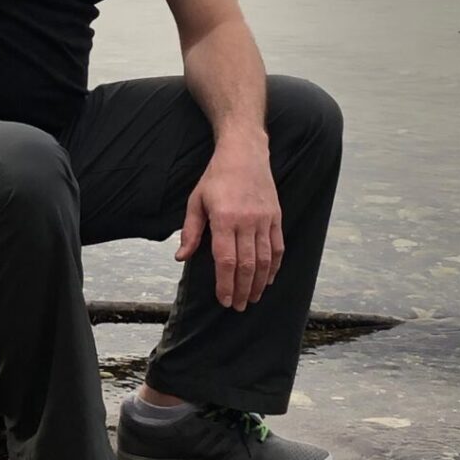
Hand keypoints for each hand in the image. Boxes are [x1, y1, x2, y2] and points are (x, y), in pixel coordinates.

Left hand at [175, 132, 283, 310]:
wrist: (244, 153)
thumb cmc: (216, 177)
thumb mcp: (196, 200)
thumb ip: (191, 231)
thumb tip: (182, 257)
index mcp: (224, 218)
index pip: (226, 260)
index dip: (225, 284)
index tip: (223, 300)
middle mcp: (246, 221)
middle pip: (246, 265)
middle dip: (241, 290)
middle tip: (237, 306)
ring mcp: (264, 219)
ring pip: (264, 260)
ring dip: (258, 283)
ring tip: (252, 298)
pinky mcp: (276, 217)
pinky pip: (277, 247)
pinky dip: (274, 266)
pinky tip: (268, 279)